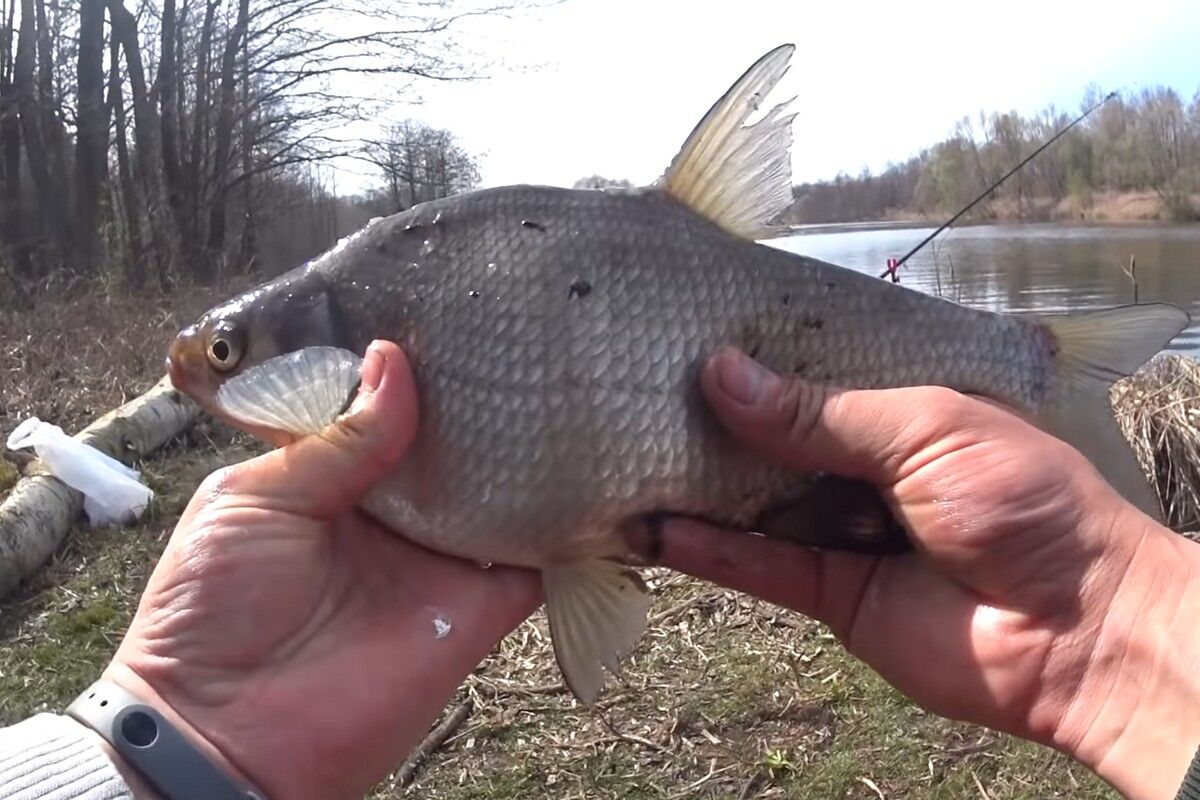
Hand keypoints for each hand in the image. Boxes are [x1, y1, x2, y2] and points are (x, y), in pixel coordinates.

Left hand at [104, 341, 540, 799]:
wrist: (227, 734)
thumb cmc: (211, 608)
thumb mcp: (254, 500)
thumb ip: (335, 441)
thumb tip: (395, 363)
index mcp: (332, 480)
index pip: (387, 413)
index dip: (415, 371)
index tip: (452, 318)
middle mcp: (395, 514)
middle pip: (454, 448)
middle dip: (483, 404)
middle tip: (524, 340)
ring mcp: (439, 560)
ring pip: (503, 494)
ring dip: (531, 454)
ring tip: (566, 386)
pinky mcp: (478, 607)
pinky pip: (537, 562)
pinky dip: (568, 528)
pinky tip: (595, 475)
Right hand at [631, 348, 1199, 799]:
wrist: (1081, 631)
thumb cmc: (1024, 502)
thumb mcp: (926, 428)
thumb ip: (819, 412)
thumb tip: (720, 374)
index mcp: (901, 409)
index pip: (812, 373)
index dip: (755, 358)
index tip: (685, 333)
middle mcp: (863, 467)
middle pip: (771, 440)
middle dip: (711, 420)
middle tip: (634, 392)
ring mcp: (842, 531)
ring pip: (754, 504)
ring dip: (694, 485)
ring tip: (622, 456)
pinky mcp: (829, 596)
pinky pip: (758, 568)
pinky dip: (708, 550)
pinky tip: (654, 529)